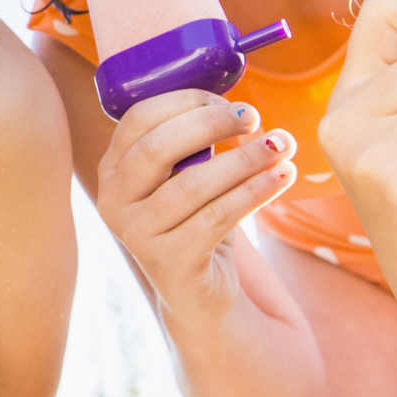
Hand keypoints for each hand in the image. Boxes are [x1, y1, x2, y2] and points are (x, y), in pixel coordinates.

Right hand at [94, 89, 296, 321]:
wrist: (198, 294)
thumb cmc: (196, 222)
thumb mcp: (186, 178)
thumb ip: (196, 144)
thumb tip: (241, 109)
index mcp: (113, 169)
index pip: (139, 119)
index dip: (185, 102)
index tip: (229, 102)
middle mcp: (114, 200)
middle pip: (159, 147)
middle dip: (211, 124)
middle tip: (253, 118)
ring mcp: (137, 233)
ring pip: (193, 183)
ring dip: (244, 159)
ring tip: (282, 145)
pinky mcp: (169, 261)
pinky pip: (217, 216)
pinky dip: (255, 192)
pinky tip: (282, 176)